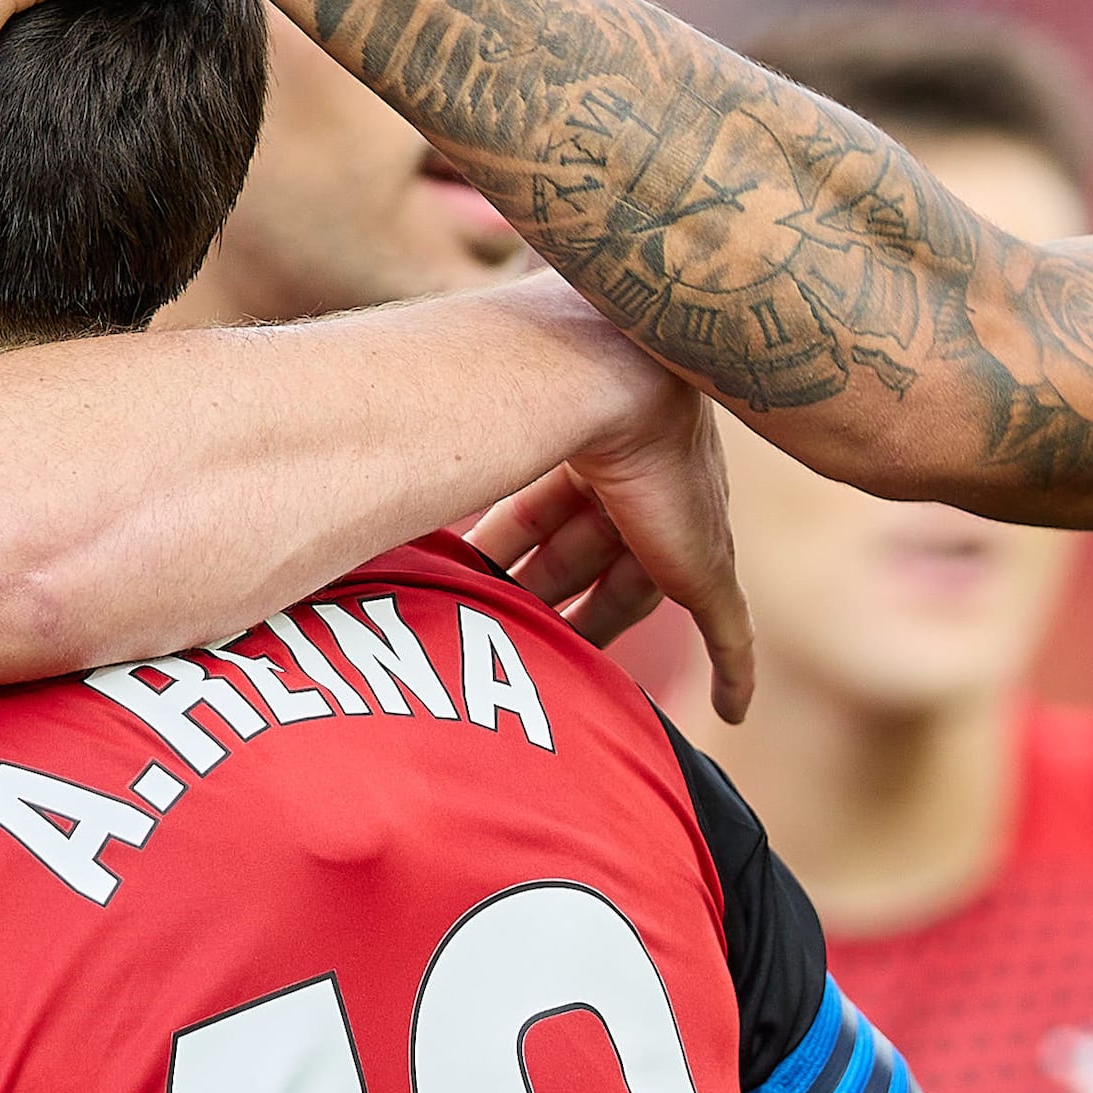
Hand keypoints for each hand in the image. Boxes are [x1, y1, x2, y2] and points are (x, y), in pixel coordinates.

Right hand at [461, 327, 754, 721]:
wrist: (605, 379)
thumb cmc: (529, 391)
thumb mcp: (481, 432)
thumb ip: (434, 453)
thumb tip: (358, 461)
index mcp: (590, 446)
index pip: (545, 514)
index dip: (511, 552)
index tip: (473, 584)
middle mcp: (638, 483)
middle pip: (588, 558)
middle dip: (547, 599)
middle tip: (502, 638)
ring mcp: (679, 526)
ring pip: (637, 596)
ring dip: (598, 635)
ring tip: (556, 682)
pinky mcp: (708, 569)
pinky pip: (729, 633)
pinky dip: (733, 674)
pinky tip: (734, 714)